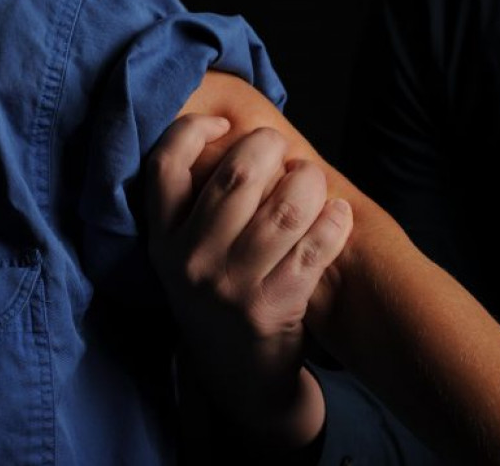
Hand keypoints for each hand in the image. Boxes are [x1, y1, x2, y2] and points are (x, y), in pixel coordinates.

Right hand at [146, 113, 352, 448]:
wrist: (237, 375)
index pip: (165, 166)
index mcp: (162, 241)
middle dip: (269, 148)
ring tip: (312, 181)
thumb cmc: (218, 297)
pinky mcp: (271, 306)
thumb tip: (239, 138)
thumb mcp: (186, 256)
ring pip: (284, 208)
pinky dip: (334, 221)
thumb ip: (199, 205)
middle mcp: (189, 261)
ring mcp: (230, 286)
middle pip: (236, 176)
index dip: (194, 130)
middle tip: (282, 150)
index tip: (225, 125)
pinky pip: (315, 246)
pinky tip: (337, 213)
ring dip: (309, 183)